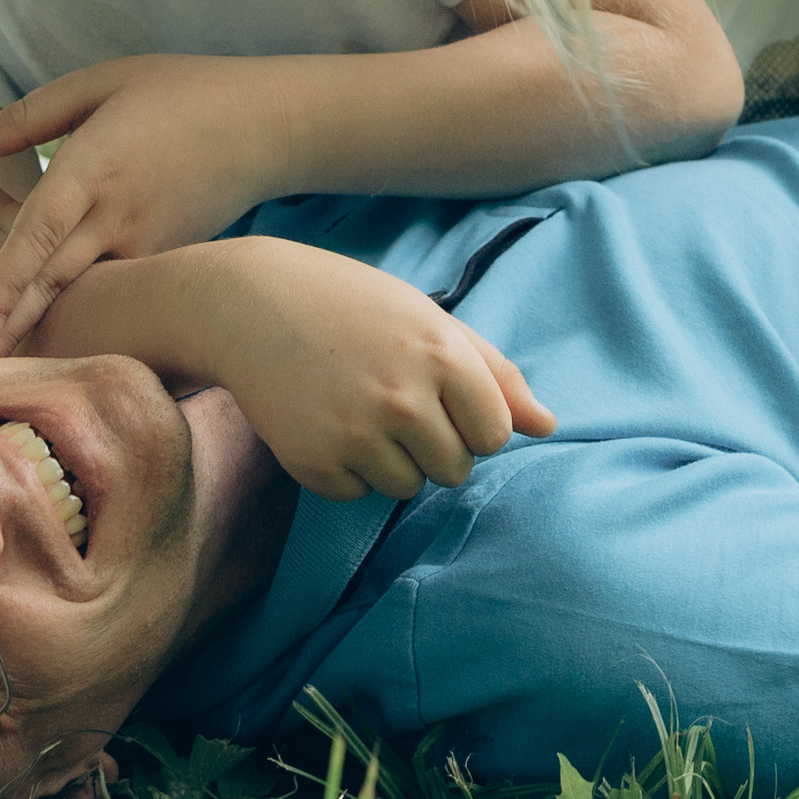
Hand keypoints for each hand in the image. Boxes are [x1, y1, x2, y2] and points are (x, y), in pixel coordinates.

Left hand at [0, 59, 285, 349]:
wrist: (268, 125)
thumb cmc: (180, 93)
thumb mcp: (100, 85)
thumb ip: (28, 117)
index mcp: (97, 163)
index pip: (43, 227)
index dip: (11, 277)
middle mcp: (119, 213)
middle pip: (57, 276)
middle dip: (15, 324)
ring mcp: (148, 242)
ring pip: (83, 290)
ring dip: (41, 325)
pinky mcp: (166, 257)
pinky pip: (114, 285)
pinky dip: (79, 307)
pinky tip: (43, 330)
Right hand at [213, 250, 556, 502]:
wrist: (250, 304)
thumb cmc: (354, 307)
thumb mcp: (430, 320)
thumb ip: (495, 374)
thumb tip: (548, 427)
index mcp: (442, 355)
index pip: (495, 435)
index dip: (471, 421)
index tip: (440, 396)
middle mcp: (403, 398)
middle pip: (456, 469)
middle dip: (434, 445)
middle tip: (392, 400)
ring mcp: (356, 434)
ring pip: (408, 486)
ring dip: (392, 460)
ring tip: (357, 408)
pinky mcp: (314, 463)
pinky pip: (359, 494)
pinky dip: (347, 469)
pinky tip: (325, 422)